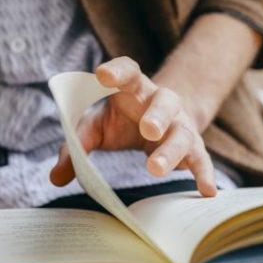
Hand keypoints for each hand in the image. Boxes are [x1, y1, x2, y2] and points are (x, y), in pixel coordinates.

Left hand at [50, 57, 217, 196]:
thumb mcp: (96, 127)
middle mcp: (162, 102)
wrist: (160, 123)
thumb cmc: (122, 121)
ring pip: (181, 134)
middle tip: (148, 130)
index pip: (128, 72)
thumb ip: (76, 146)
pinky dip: (204, 174)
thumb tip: (56, 177)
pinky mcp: (193, 147)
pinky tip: (207, 191)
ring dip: (170, 151)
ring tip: (154, 169)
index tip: (102, 75)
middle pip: (163, 103)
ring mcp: (180, 125)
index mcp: (135, 89)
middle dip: (157, 116)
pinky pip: (201, 160)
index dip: (117, 71)